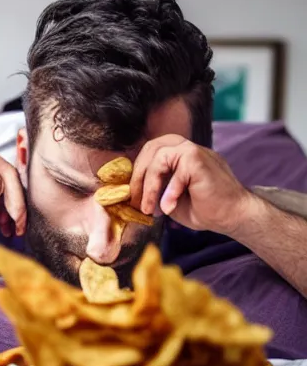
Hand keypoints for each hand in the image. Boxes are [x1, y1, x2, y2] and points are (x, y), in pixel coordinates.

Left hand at [130, 134, 251, 235]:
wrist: (234, 216)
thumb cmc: (205, 209)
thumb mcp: (170, 198)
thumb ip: (155, 188)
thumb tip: (130, 191)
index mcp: (179, 154)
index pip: (149, 152)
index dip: (137, 173)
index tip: (133, 197)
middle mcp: (186, 148)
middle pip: (150, 149)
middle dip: (138, 177)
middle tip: (135, 202)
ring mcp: (194, 151)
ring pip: (159, 156)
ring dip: (149, 185)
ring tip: (148, 208)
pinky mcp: (200, 160)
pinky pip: (176, 170)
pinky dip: (169, 192)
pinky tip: (168, 208)